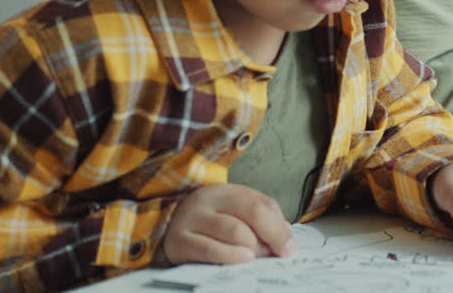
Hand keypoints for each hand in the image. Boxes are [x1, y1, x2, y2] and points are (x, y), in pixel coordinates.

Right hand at [162, 183, 296, 264]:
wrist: (163, 229)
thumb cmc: (206, 225)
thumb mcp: (233, 214)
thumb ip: (260, 221)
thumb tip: (286, 242)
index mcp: (225, 191)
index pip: (261, 204)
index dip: (280, 227)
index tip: (290, 248)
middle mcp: (207, 200)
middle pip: (252, 212)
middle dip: (272, 236)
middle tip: (279, 254)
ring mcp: (191, 219)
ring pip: (234, 230)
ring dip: (254, 248)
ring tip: (258, 258)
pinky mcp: (179, 241)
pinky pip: (209, 249)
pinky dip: (231, 255)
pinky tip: (243, 260)